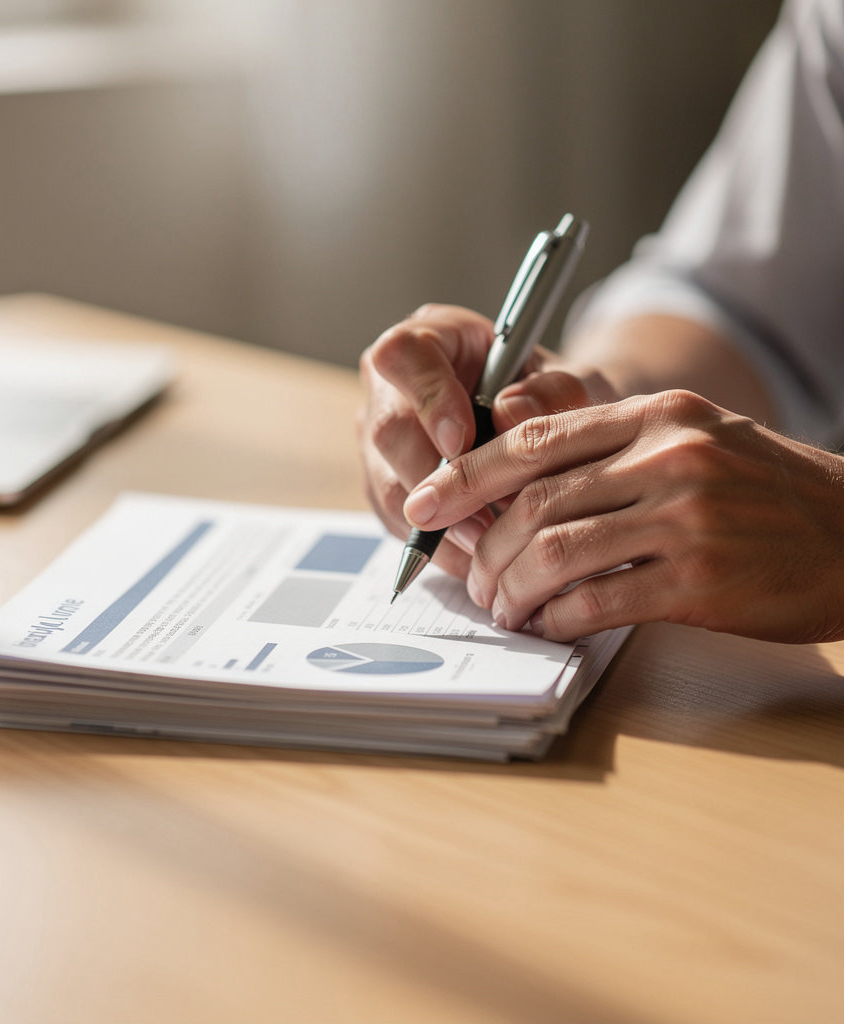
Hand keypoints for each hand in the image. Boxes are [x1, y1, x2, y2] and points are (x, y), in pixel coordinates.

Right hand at [358, 303, 614, 576]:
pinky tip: (474, 554)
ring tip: (487, 544)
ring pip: (385, 482)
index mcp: (432, 337)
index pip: (403, 354)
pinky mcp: (383, 482)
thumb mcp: (574, 386)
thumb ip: (555, 391)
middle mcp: (392, 384)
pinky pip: (393, 519)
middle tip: (487, 516)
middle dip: (438, 482)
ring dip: (436, 522)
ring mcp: (379, 436)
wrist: (548, 432)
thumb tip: (510, 412)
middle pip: (388, 430)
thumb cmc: (555, 400)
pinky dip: (434, 544)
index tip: (462, 441)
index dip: (428, 398)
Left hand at [402, 389, 843, 644]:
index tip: (425, 502)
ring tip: (504, 608)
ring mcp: (686, 518)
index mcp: (655, 417)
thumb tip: (512, 462)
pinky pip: (598, 602)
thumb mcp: (692, 440)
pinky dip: (557, 619)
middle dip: (483, 549)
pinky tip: (548, 626)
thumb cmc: (763, 492)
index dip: (465, 474)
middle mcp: (667, 457)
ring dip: (512, 589)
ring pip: (555, 553)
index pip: (533, 441)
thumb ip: (607, 447)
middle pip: (534, 503)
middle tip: (472, 579)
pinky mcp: (700, 581)